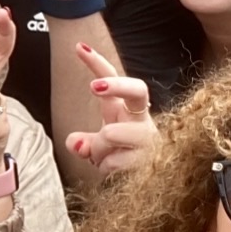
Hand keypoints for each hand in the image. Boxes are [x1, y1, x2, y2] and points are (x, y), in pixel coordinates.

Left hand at [63, 45, 155, 178]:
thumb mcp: (96, 147)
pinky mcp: (155, 160)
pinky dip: (107, 167)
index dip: (97, 63)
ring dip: (101, 145)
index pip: (113, 79)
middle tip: (94, 87)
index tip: (79, 46)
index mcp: (126, 109)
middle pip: (138, 90)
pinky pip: (119, 161)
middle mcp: (142, 119)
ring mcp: (151, 139)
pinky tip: (110, 170)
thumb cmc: (120, 158)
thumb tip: (75, 143)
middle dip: (117, 85)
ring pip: (118, 131)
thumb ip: (82, 144)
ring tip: (97, 156)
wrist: (148, 184)